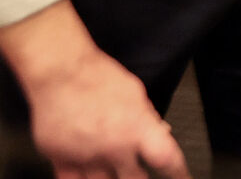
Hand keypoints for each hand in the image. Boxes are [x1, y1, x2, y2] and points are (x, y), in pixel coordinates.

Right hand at [24, 47, 188, 178]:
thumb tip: (162, 132)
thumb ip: (149, 117)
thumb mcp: (135, 92)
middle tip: (139, 172)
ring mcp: (86, 157)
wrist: (59, 72)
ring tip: (115, 171)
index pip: (167, 159)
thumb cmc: (97, 76)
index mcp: (137, 128)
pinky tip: (88, 177)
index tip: (182, 177)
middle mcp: (113, 148)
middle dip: (141, 178)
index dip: (179, 173)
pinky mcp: (60, 159)